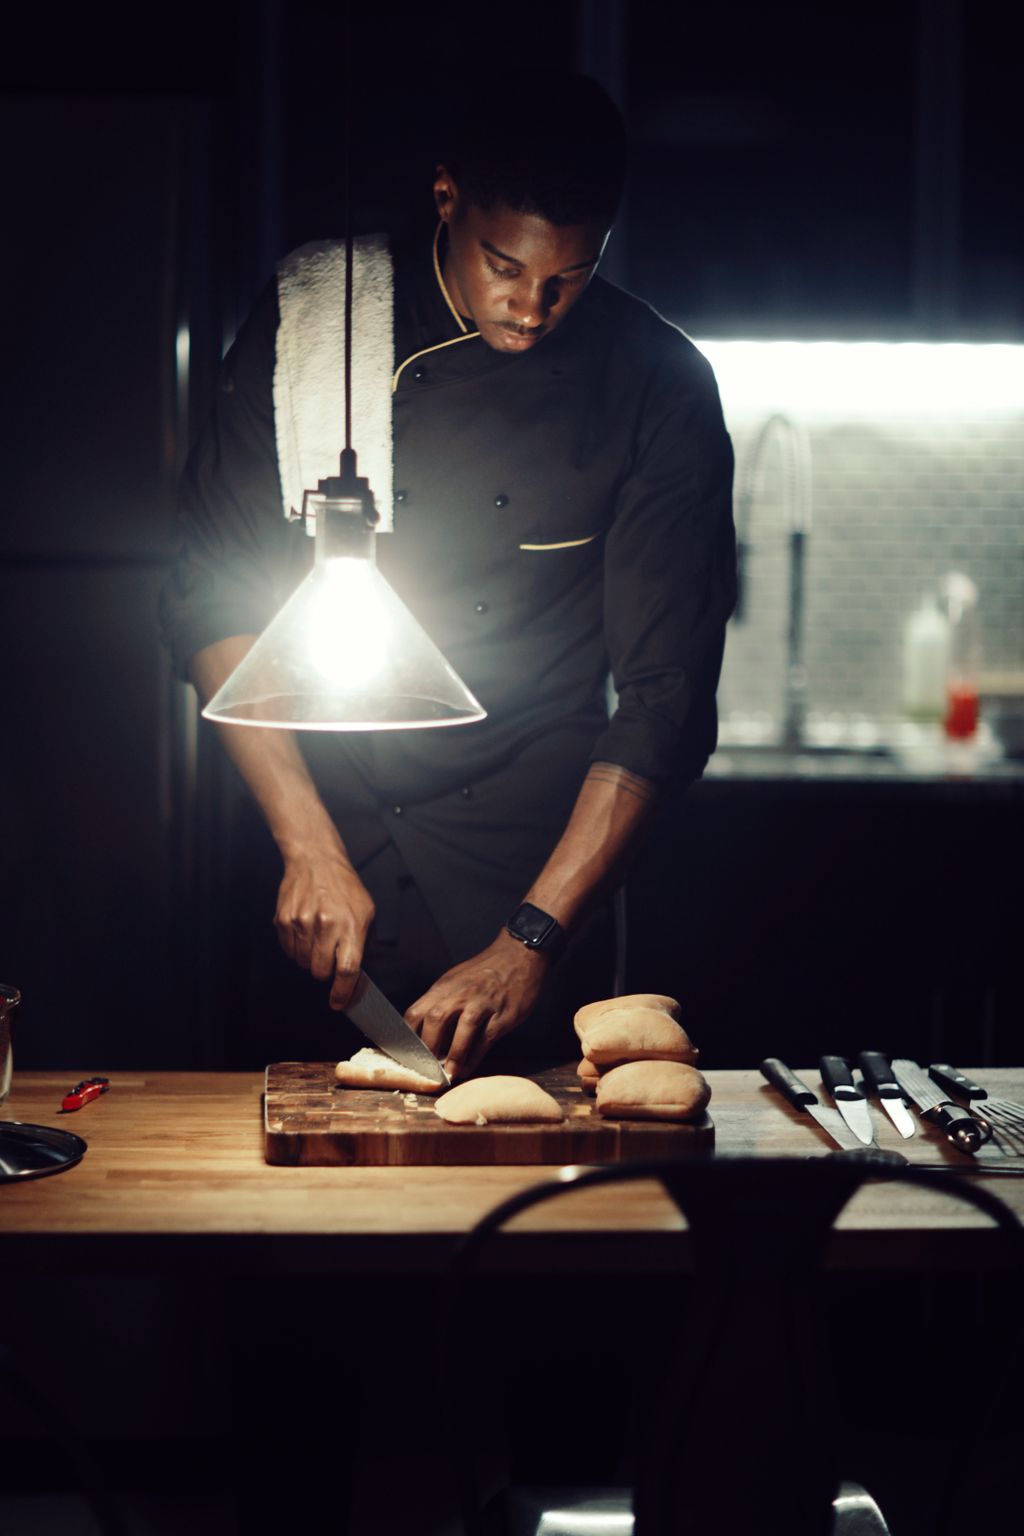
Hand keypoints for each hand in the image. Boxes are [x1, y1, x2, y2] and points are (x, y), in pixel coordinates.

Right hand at [274, 852, 375, 1010]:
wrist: (315, 861)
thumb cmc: (344, 888)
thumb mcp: (367, 912)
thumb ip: (364, 943)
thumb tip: (357, 975)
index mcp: (351, 925)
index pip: (347, 969)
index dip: (343, 992)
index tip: (339, 1003)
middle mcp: (326, 925)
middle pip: (321, 971)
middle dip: (325, 973)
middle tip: (329, 958)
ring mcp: (302, 923)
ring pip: (303, 963)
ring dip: (310, 959)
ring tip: (317, 938)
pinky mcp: (284, 920)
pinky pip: (288, 951)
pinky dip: (296, 949)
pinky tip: (304, 931)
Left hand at [405, 931, 548, 1080]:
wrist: (518, 956)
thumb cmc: (484, 971)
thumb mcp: (455, 979)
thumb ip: (441, 1001)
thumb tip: (425, 1030)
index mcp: (444, 986)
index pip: (416, 1011)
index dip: (408, 1035)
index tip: (408, 1053)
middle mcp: (461, 994)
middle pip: (436, 1019)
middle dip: (429, 1047)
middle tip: (428, 1067)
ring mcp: (483, 1003)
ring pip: (463, 1029)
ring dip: (454, 1054)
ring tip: (449, 1073)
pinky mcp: (502, 1015)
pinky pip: (486, 1038)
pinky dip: (475, 1057)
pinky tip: (468, 1068)